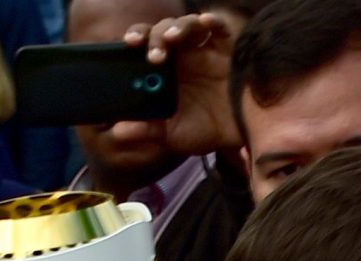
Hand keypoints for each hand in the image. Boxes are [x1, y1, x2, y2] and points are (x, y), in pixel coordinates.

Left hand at [125, 12, 241, 156]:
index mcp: (164, 72)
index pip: (143, 46)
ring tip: (172, 39)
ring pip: (187, 25)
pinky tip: (206, 22)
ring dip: (177, 27)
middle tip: (153, 54)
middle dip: (153, 36)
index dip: (135, 39)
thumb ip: (147, 130)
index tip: (128, 43)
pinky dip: (213, 22)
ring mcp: (205, 51)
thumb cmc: (206, 133)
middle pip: (161, 31)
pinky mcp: (228, 50)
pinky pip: (220, 28)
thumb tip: (118, 131)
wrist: (242, 138)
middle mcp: (182, 56)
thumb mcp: (173, 135)